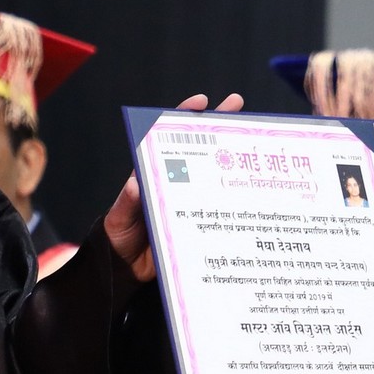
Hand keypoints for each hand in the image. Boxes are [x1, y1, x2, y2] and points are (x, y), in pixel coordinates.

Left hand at [105, 92, 243, 280]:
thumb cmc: (117, 238)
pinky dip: (237, 197)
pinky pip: (220, 207)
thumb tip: (135, 184)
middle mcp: (175, 182)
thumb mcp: (119, 219)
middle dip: (218, 124)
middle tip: (237, 103)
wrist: (125, 271)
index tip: (201, 102)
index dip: (184, 117)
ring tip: (254, 140)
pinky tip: (255, 188)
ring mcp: (190, 200)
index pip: (168, 137)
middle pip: (198, 148)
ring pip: (214, 174)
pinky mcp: (200, 222)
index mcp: (153, 174)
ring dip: (232, 158)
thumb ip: (127, 203)